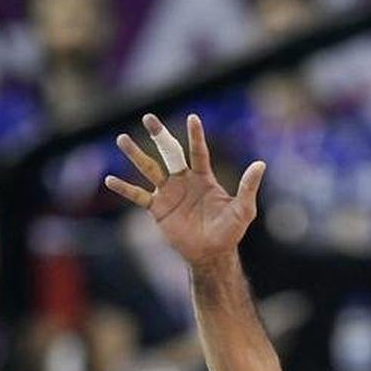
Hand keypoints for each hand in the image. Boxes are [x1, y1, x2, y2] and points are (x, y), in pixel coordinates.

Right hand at [105, 114, 265, 267]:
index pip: (198, 152)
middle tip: (148, 117)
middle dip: (159, 136)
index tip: (192, 117)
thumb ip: (248, 186)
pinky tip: (109, 180)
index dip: (196, 136)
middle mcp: (184, 181)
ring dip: (135, 155)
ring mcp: (168, 193)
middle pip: (169, 153)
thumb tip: (261, 164)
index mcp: (203, 178)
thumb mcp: (243, 209)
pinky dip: (124, 189)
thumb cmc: (230, 231)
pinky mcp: (157, 208)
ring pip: (149, 169)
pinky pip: (138, 196)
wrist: (212, 253)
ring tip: (122, 139)